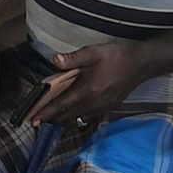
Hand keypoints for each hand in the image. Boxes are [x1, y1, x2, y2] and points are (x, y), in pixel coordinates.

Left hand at [32, 43, 147, 127]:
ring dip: (61, 119)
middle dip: (50, 119)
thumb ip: (72, 58)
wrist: (140, 65)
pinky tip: (71, 112)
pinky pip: (86, 118)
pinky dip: (74, 117)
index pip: (60, 106)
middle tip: (36, 118)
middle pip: (65, 117)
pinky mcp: (106, 109)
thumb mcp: (92, 52)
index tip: (32, 120)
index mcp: (86, 91)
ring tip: (50, 116)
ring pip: (75, 119)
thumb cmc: (116, 57)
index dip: (45, 113)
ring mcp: (100, 108)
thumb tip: (54, 61)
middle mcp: (92, 104)